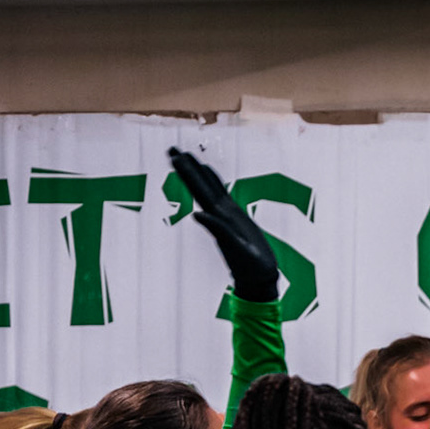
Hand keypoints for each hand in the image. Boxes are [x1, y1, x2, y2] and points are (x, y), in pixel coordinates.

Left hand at [168, 147, 280, 301]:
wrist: (258, 280)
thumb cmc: (251, 267)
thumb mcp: (237, 249)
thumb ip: (218, 231)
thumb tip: (198, 214)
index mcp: (219, 218)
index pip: (200, 190)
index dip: (188, 173)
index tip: (175, 157)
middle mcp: (219, 213)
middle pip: (200, 185)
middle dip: (186, 167)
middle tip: (171, 149)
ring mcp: (226, 214)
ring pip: (210, 187)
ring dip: (197, 171)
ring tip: (186, 155)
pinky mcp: (235, 217)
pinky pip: (222, 193)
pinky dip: (213, 181)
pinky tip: (208, 173)